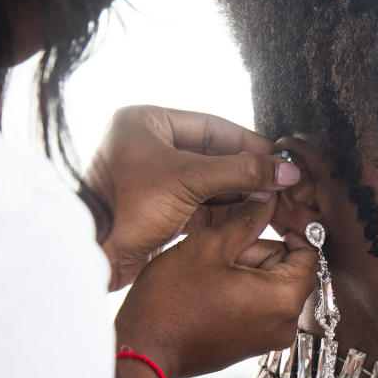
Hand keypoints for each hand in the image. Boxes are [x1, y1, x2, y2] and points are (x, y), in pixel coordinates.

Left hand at [82, 105, 301, 289]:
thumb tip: (287, 169)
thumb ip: (242, 171)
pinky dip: (226, 210)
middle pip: (213, 155)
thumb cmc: (125, 206)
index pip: (212, 125)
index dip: (249, 142)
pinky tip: (253, 215)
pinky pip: (201, 205)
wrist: (91, 255)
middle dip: (247, 171)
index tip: (279, 157)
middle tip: (281, 181)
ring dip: (240, 192)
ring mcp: (154, 181)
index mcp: (146, 122)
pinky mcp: (159, 211)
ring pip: (210, 183)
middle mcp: (149, 147)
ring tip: (273, 200)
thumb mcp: (189, 180)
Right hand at [113, 198, 316, 377]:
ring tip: (208, 274)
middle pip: (287, 268)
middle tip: (218, 254)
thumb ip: (248, 220)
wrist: (144, 351)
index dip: (288, 227)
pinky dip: (239, 289)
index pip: (309, 252)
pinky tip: (208, 290)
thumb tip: (270, 199)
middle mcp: (286, 324)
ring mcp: (269, 337)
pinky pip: (258, 304)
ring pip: (270, 284)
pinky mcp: (251, 344)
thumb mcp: (210, 246)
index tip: (259, 217)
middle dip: (257, 252)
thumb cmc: (173, 301)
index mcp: (285, 299)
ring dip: (245, 270)